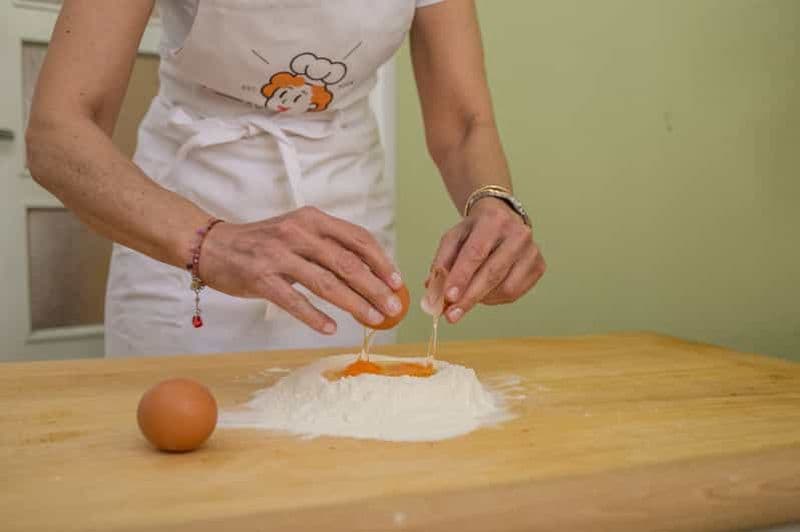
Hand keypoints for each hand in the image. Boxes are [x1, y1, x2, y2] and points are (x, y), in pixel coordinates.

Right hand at [199, 206, 403, 333]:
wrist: (214, 245)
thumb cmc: (263, 242)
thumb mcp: (298, 232)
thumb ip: (329, 246)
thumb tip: (370, 273)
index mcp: (312, 219)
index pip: (357, 238)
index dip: (381, 261)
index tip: (396, 281)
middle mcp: (298, 233)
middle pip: (347, 263)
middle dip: (374, 288)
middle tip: (392, 307)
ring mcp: (278, 256)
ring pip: (326, 283)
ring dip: (354, 304)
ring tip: (373, 320)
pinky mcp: (261, 279)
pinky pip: (294, 301)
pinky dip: (315, 316)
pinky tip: (331, 328)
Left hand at [428, 198, 545, 322]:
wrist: (502, 218)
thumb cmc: (475, 231)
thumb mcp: (452, 239)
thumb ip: (441, 265)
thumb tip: (434, 297)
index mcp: (493, 220)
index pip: (476, 253)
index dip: (462, 277)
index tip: (448, 298)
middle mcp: (518, 233)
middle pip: (492, 273)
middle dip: (469, 297)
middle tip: (451, 315)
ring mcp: (532, 250)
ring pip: (506, 287)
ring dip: (482, 299)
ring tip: (468, 296)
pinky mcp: (539, 266)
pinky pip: (515, 293)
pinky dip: (495, 298)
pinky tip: (486, 291)